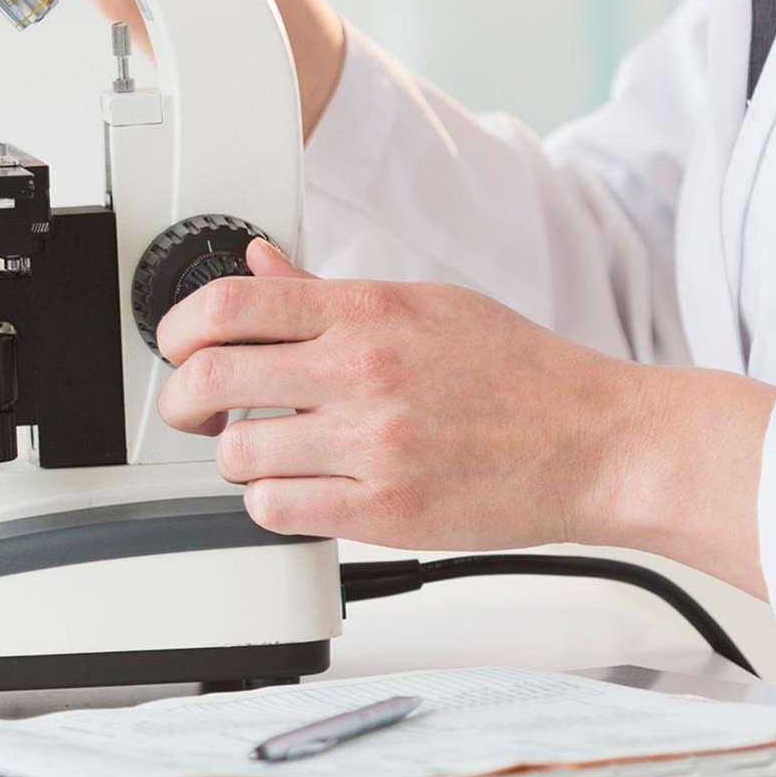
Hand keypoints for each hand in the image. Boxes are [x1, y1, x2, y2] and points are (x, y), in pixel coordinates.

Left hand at [149, 238, 775, 592]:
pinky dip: (271, 502)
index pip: (228, 306)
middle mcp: (361, 371)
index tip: (176, 346)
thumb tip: (259, 265)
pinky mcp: (386, 512)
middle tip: (194, 409)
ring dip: (235, 457)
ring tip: (262, 452)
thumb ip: (330, 292)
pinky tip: (296, 489)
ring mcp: (371, 445)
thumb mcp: (425, 303)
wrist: (599, 441)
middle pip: (211, 378)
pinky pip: (278, 510)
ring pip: (238, 454)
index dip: (178, 328)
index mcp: (367, 310)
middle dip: (183, 399)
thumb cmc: (522, 372)